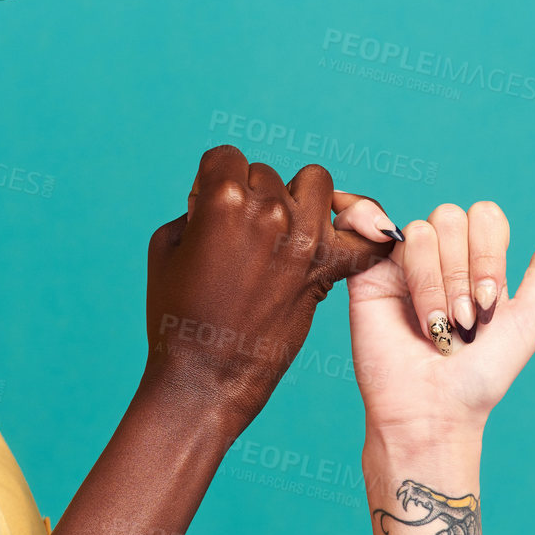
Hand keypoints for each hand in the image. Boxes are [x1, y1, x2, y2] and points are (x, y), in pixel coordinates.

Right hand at [144, 145, 397, 432]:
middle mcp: (269, 211)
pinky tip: (350, 233)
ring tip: (279, 231)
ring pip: (314, 182)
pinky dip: (365, 230)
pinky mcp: (327, 268)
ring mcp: (304, 239)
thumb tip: (223, 195)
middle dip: (249, 195)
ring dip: (297, 198)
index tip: (206, 211)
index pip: (225, 157)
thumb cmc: (174, 314)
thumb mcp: (167, 244)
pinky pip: (367, 235)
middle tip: (235, 238)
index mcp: (223, 199)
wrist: (203, 377)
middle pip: (266, 172)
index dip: (211, 181)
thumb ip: (197, 206)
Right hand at [348, 202, 534, 442]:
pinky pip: (368, 221)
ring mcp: (402, 263)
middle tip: (461, 320)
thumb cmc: (480, 376)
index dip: (487, 255)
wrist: (433, 410)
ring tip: (432, 325)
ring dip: (430, 283)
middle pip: (452, 218)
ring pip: (420, 231)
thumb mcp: (527, 323)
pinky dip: (369, 218)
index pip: (485, 217)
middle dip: (460, 272)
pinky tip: (384, 242)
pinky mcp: (366, 273)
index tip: (486, 303)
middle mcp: (440, 257)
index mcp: (477, 262)